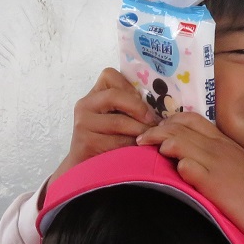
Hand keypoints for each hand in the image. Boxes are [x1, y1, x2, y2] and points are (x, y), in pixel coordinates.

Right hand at [49, 69, 156, 184]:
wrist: (87, 168)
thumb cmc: (109, 141)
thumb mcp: (117, 118)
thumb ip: (130, 106)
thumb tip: (161, 103)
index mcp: (94, 95)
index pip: (109, 75)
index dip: (129, 86)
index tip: (143, 102)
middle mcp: (84, 106)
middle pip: (115, 96)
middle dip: (139, 109)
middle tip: (153, 122)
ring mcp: (83, 124)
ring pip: (119, 121)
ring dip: (140, 130)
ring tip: (150, 138)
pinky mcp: (86, 142)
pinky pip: (117, 142)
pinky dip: (133, 146)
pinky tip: (139, 151)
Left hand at [137, 113, 243, 243]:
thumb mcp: (239, 166)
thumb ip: (218, 157)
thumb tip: (193, 158)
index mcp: (224, 142)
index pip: (191, 119)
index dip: (169, 121)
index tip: (156, 130)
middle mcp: (219, 148)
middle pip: (179, 127)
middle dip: (155, 130)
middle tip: (139, 139)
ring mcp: (216, 164)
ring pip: (180, 141)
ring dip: (160, 142)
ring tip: (144, 148)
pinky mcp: (214, 183)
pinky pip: (190, 166)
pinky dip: (177, 163)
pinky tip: (170, 167)